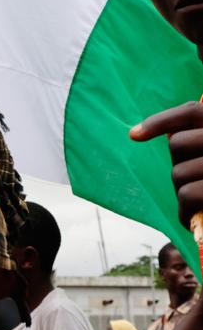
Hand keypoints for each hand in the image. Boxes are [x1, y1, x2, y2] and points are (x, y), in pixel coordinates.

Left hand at [130, 102, 202, 227]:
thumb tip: (134, 134)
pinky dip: (185, 211)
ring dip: (182, 190)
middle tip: (196, 181)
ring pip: (179, 172)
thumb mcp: (201, 157)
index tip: (133, 135)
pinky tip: (191, 218)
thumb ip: (190, 138)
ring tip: (199, 200)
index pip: (191, 111)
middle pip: (177, 143)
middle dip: (178, 164)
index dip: (161, 120)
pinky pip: (189, 194)